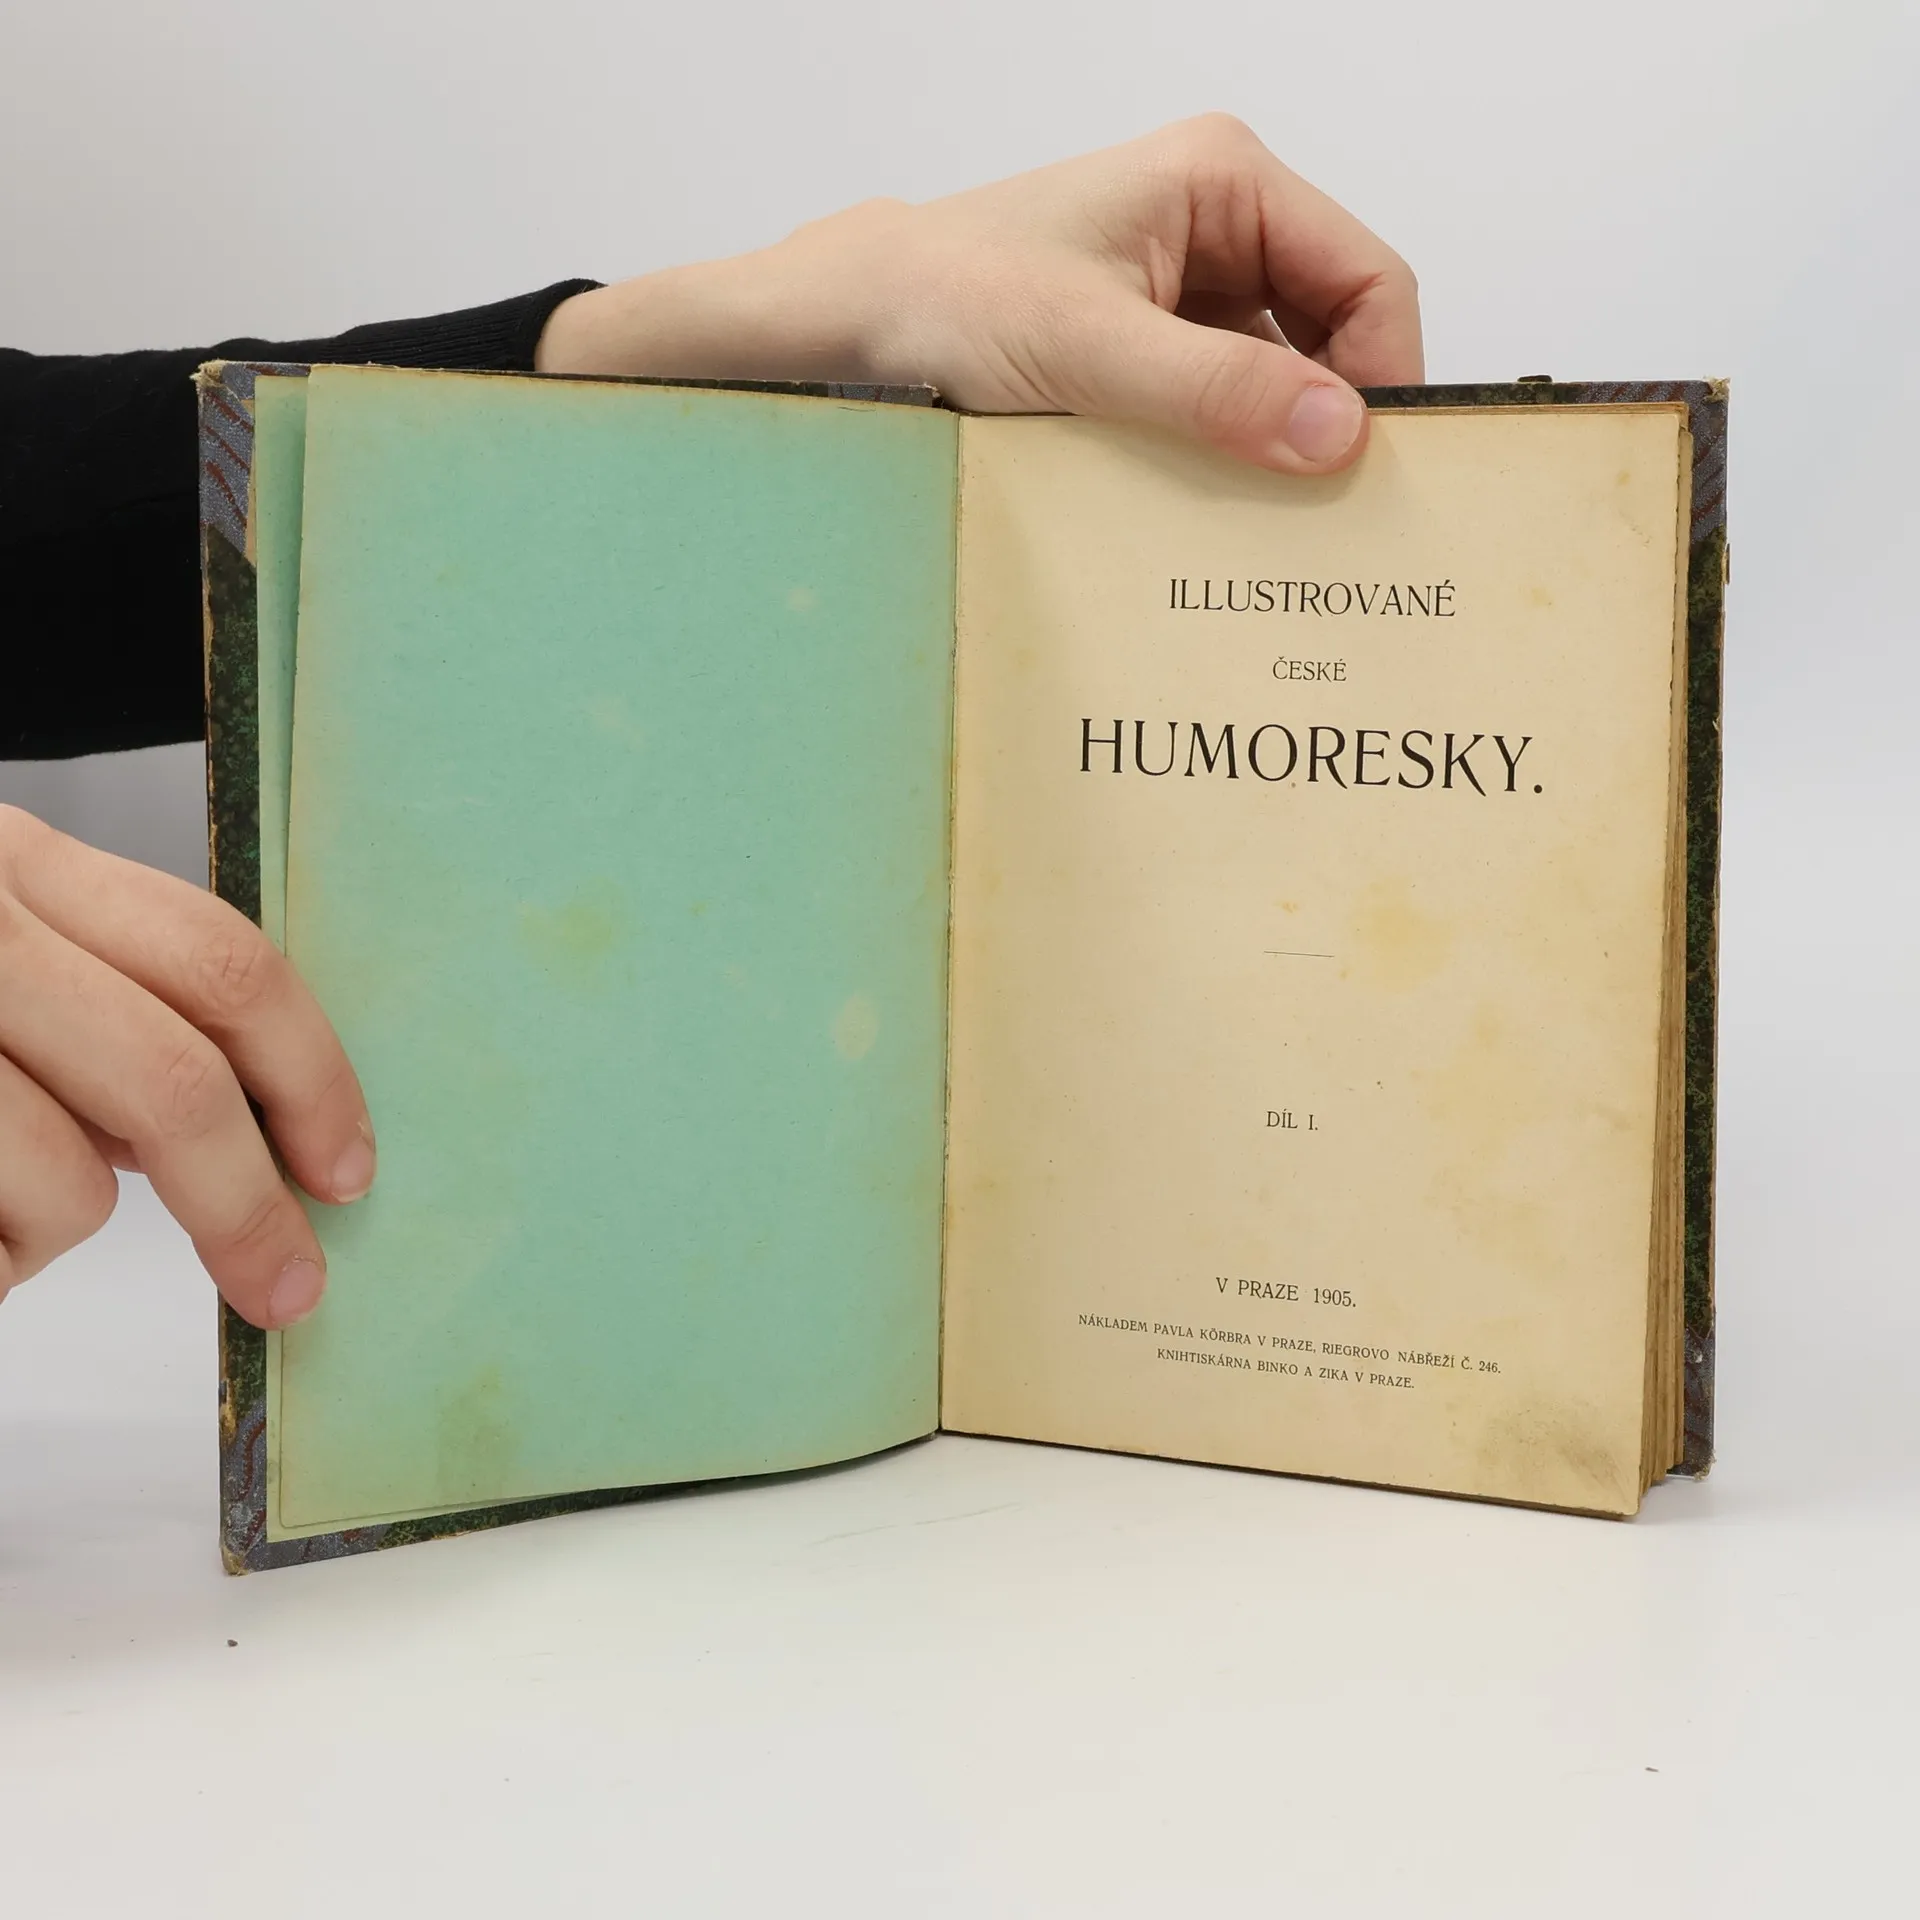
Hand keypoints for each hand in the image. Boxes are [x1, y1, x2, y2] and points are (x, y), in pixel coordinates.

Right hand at [0, 807, 372, 1327]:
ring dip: (42, 1237)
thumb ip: (103, 1007)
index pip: (222, 967)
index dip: (313, 1079)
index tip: (348, 1170)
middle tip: (288, 1288)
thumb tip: (249, 1130)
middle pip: (172, 1083)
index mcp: (11, 862)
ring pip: (64, 1186)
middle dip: (250, 1206)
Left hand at [537, 114, 1421, 475]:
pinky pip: (1225, 404)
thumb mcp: (1087, 350)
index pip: (1367, 277)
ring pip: (1280, 378)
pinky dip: (1227, 455)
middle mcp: (1218, 226)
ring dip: (1274, 447)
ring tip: (1265, 521)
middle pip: (1334, 331)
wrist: (855, 324)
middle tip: (1328, 515)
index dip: (1383, 374)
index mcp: (1224, 181)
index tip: (1366, 469)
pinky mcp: (1154, 347)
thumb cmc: (947, 299)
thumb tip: (1336, 432)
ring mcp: (1187, 289)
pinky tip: (1210, 506)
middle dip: (1331, 419)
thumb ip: (1214, 390)